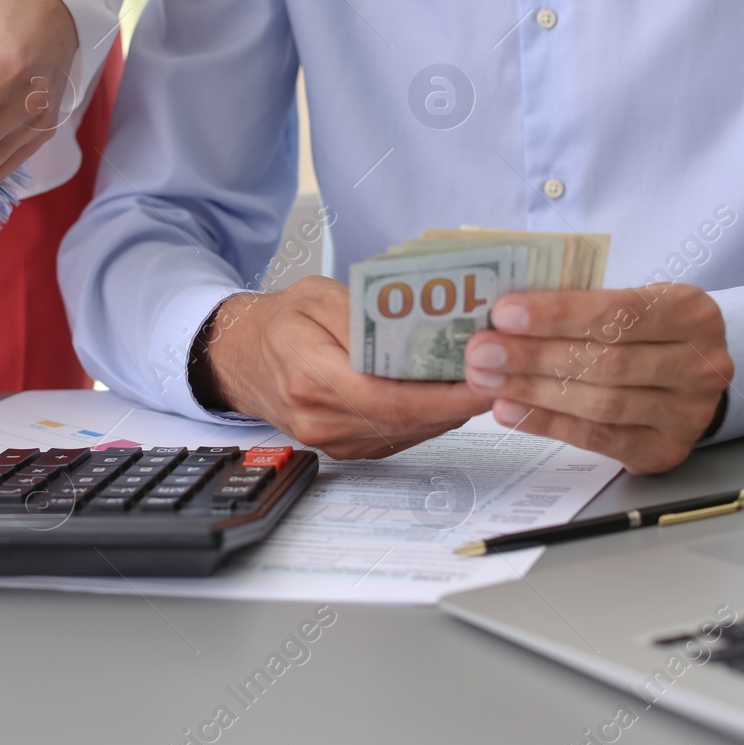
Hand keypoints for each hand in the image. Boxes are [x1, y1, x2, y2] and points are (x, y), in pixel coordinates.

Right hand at [198, 277, 489, 458]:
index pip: (389, 397)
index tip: (485, 380)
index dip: (444, 395)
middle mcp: (319, 418)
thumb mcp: (316, 294)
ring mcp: (331, 441)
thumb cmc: (281, 322)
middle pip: (406, 420)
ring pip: (408, 432)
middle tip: (501, 374)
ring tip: (483, 380)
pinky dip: (429, 418)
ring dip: (450, 411)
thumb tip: (417, 326)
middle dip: (460, 401)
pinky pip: (398, 436)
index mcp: (309, 374)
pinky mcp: (345, 449)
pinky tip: (448, 395)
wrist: (242, 358)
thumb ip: (362, 311)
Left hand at [462, 284, 733, 473]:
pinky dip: (548, 424)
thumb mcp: (630, 301)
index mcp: (691, 313)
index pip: (619, 312)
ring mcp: (688, 414)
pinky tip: (511, 410)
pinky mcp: (664, 451)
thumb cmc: (644, 329)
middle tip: (483, 352)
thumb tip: (505, 314)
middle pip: (608, 363)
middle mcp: (701, 365)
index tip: (504, 313)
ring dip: (535, 392)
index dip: (558, 314)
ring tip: (487, 380)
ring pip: (601, 404)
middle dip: (535, 357)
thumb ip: (580, 304)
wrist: (688, 372)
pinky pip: (598, 439)